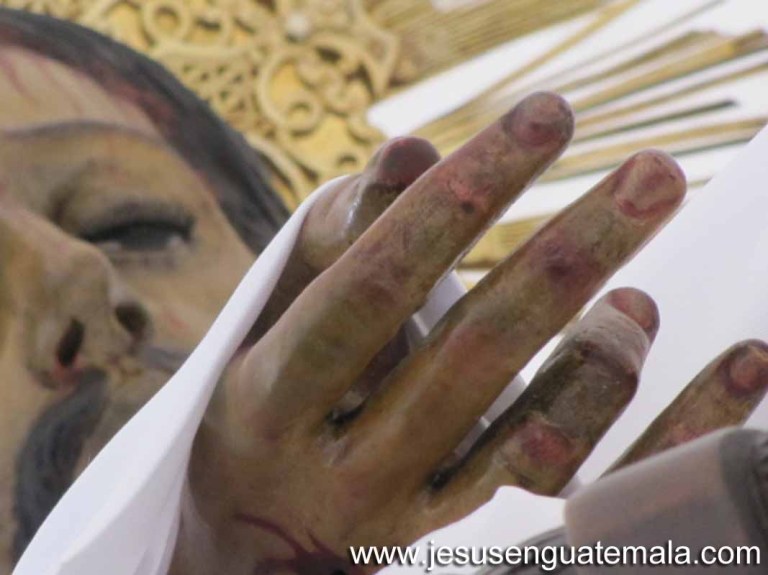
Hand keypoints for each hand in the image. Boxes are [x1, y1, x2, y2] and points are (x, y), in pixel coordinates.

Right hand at [168, 93, 767, 574]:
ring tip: (640, 294)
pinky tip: (732, 372)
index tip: (541, 122)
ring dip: (606, 357)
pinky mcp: (465, 529)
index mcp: (272, 395)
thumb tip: (411, 154)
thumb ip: (341, 232)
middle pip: (470, 357)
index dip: (455, 204)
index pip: (374, 288)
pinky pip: (569, 487)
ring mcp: (412, 507)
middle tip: (652, 179)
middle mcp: (343, 463)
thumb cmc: (267, 392)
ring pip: (531, 442)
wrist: (261, 525)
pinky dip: (661, 432)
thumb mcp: (276, 311)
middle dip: (566, 258)